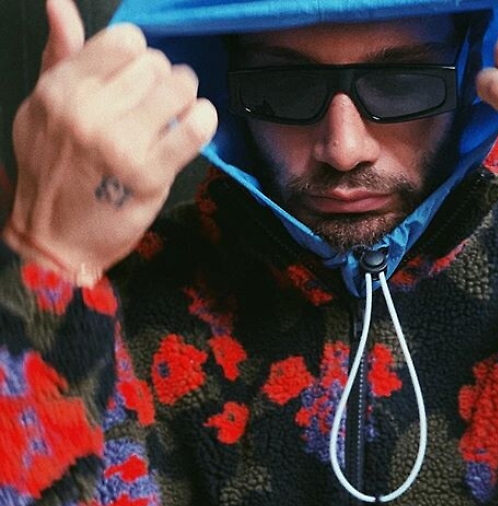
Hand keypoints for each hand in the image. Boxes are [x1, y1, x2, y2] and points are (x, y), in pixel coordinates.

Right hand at [2, 0, 217, 282]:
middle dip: (165, 79)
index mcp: (61, 90)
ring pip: (178, 90)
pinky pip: (194, 131)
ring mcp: (122, 144)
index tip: (139, 77)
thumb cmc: (51, 172)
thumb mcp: (42, 110)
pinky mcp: (151, 175)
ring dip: (187, 98)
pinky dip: (204, 120)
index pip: (123, 42)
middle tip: (161, 101)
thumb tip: (60, 4)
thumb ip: (59, 57)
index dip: (139, 56)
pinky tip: (199, 122)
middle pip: (155, 65)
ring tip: (179, 112)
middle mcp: (90, 112)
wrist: (55, 238)